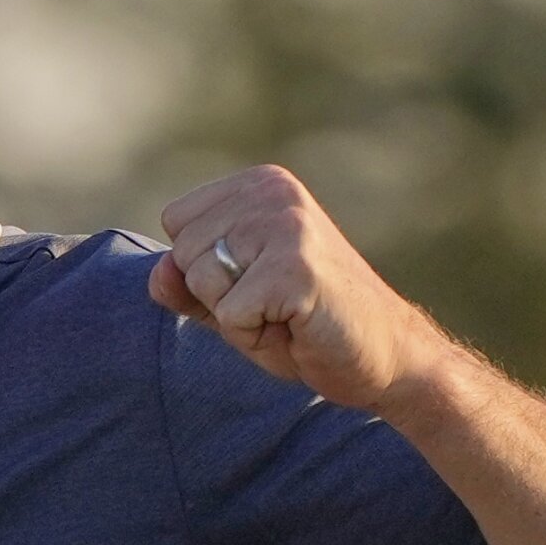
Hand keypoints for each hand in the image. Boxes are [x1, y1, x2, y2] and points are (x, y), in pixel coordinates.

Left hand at [146, 165, 447, 413]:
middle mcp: (274, 191)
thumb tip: (158, 273)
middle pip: (184, 253)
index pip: (176, 221)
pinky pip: (230, 314)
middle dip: (219, 297)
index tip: (257, 283)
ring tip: (285, 315)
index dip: (205, 269)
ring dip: (236, 318)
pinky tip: (298, 328)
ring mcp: (287, 225)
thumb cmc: (303, 327)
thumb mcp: (230, 302)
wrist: (387, 359)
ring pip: (201, 280)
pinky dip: (255, 337)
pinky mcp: (296, 266)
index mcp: (259, 185)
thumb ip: (183, 284)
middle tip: (275, 306)